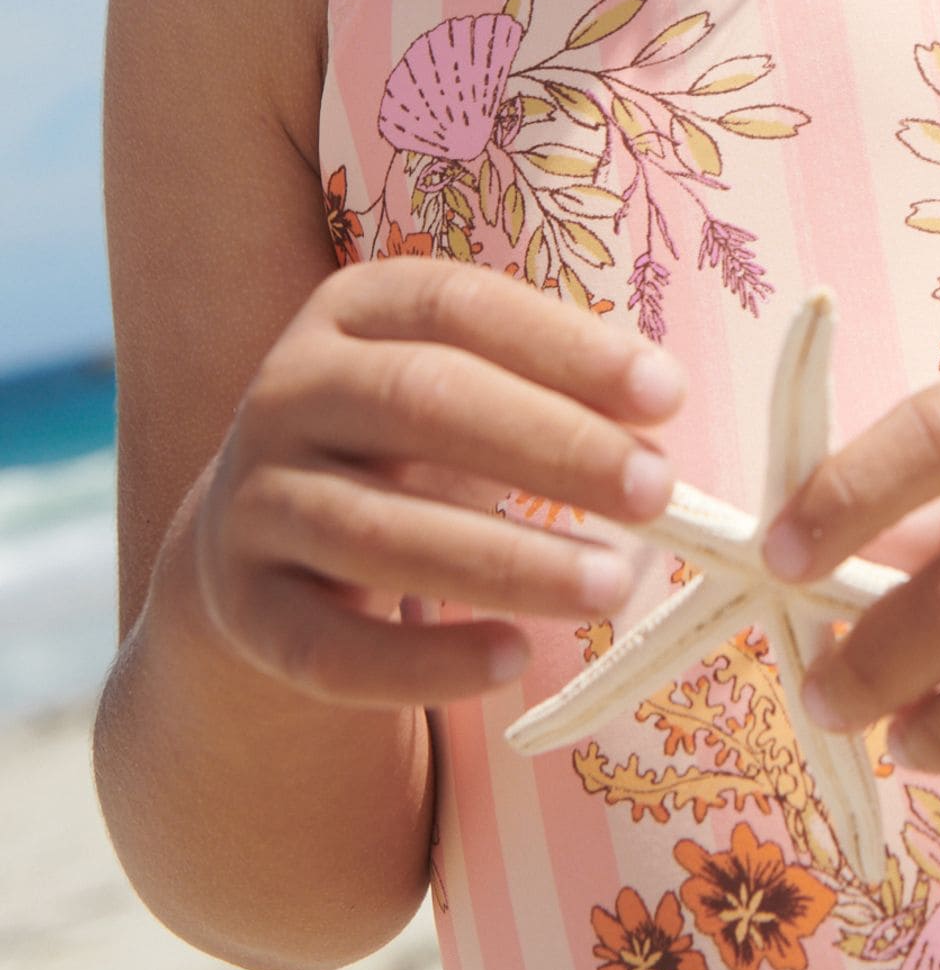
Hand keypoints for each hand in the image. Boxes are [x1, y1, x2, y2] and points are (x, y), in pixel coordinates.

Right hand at [192, 259, 683, 706]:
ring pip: (380, 532)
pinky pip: (330, 647)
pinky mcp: (241, 605)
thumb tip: (658, 431)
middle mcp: (288, 390)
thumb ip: (552, 392)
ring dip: (508, 562)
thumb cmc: (406, 441)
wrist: (258, 528)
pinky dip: (424, 663)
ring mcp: (253, 498)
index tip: (668, 395)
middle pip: (421, 403)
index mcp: (353, 310)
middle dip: (552, 447)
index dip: (566, 346)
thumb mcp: (464, 383)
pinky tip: (512, 658)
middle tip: (657, 492)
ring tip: (610, 587)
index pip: (460, 306)